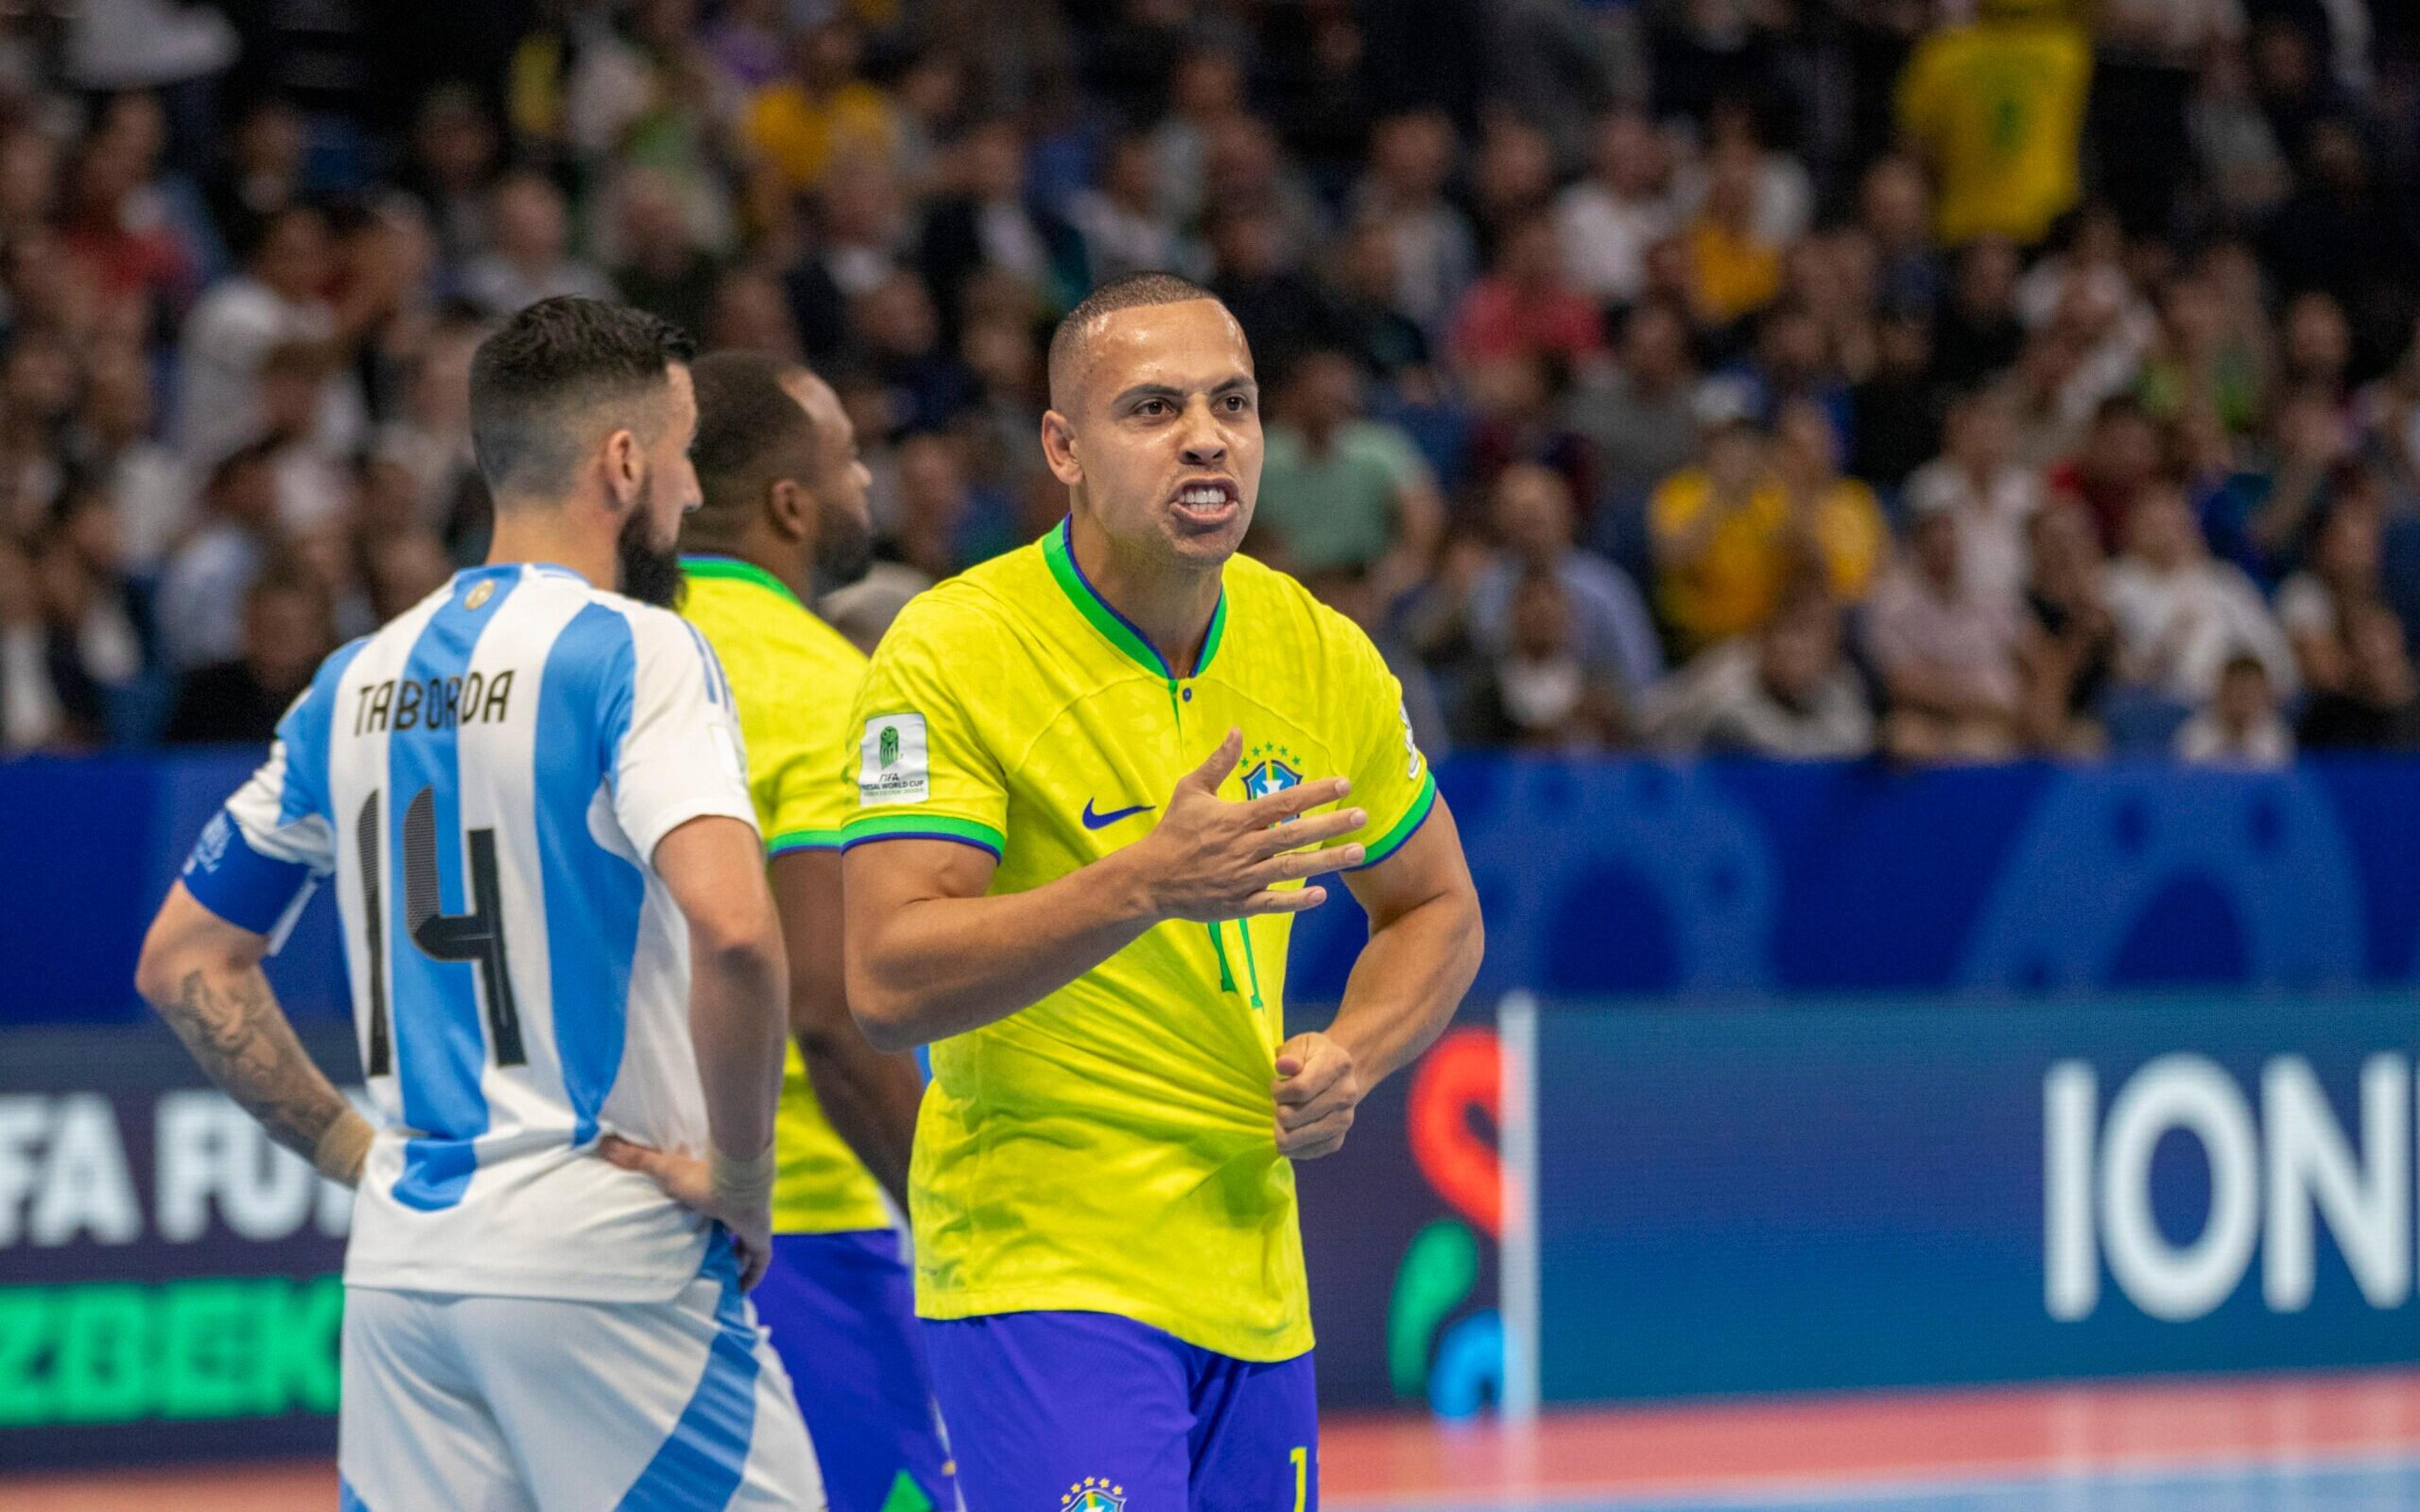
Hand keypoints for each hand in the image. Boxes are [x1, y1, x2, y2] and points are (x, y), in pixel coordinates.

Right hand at [600, 1136, 773, 1288]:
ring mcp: (750, 1225)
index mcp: (716, 1192)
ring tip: (719, 1278)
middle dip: (721, 1241)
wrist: (736, 1180)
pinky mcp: (760, 1239)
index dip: (706, 1215)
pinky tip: (741, 1290)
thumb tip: (602, 1142)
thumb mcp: (664, 1168)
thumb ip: (637, 1158)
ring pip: (746, 1246)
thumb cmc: (703, 1174)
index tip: (692, 1224)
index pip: (712, 1206)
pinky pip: (759, 1263)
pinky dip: (752, 1276)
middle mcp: (736, 1209)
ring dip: (736, 1260)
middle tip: (704, 1259)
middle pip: (729, 1228)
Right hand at [1124, 730, 1367, 922]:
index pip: (1283, 802)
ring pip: (1291, 868)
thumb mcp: (1190, 790)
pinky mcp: (1239, 904)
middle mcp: (1243, 848)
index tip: (1344, 784)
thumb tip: (1237, 731)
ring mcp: (1243, 878)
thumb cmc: (1173, 832)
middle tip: (1362, 817)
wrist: (1149, 880)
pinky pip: (1273, 903)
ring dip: (1326, 861)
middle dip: (1331, 825)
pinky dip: (1296, 900)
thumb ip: (1217, 763)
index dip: (1315, 793)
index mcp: (1235, 819)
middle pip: (1295, 834)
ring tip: (1358, 851)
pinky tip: (1321, 895)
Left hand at [1273, 1033, 1362, 1158]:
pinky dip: (1291, 1144)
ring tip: (1286, 1113)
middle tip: (1282, 1099)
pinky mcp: (1338, 1139)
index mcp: (1338, 1064)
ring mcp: (1344, 1120)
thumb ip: (1290, 1054)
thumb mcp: (1301, 1045)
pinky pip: (1305, 1152)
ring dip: (1282, 1128)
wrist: (1337, 1075)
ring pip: (1296, 1138)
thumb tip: (1283, 1065)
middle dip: (1278, 1108)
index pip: (1299, 1089)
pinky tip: (1291, 1129)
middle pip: (1293, 1116)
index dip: (1279, 1090)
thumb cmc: (1312, 1057)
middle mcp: (1347, 1094)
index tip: (1277, 1084)